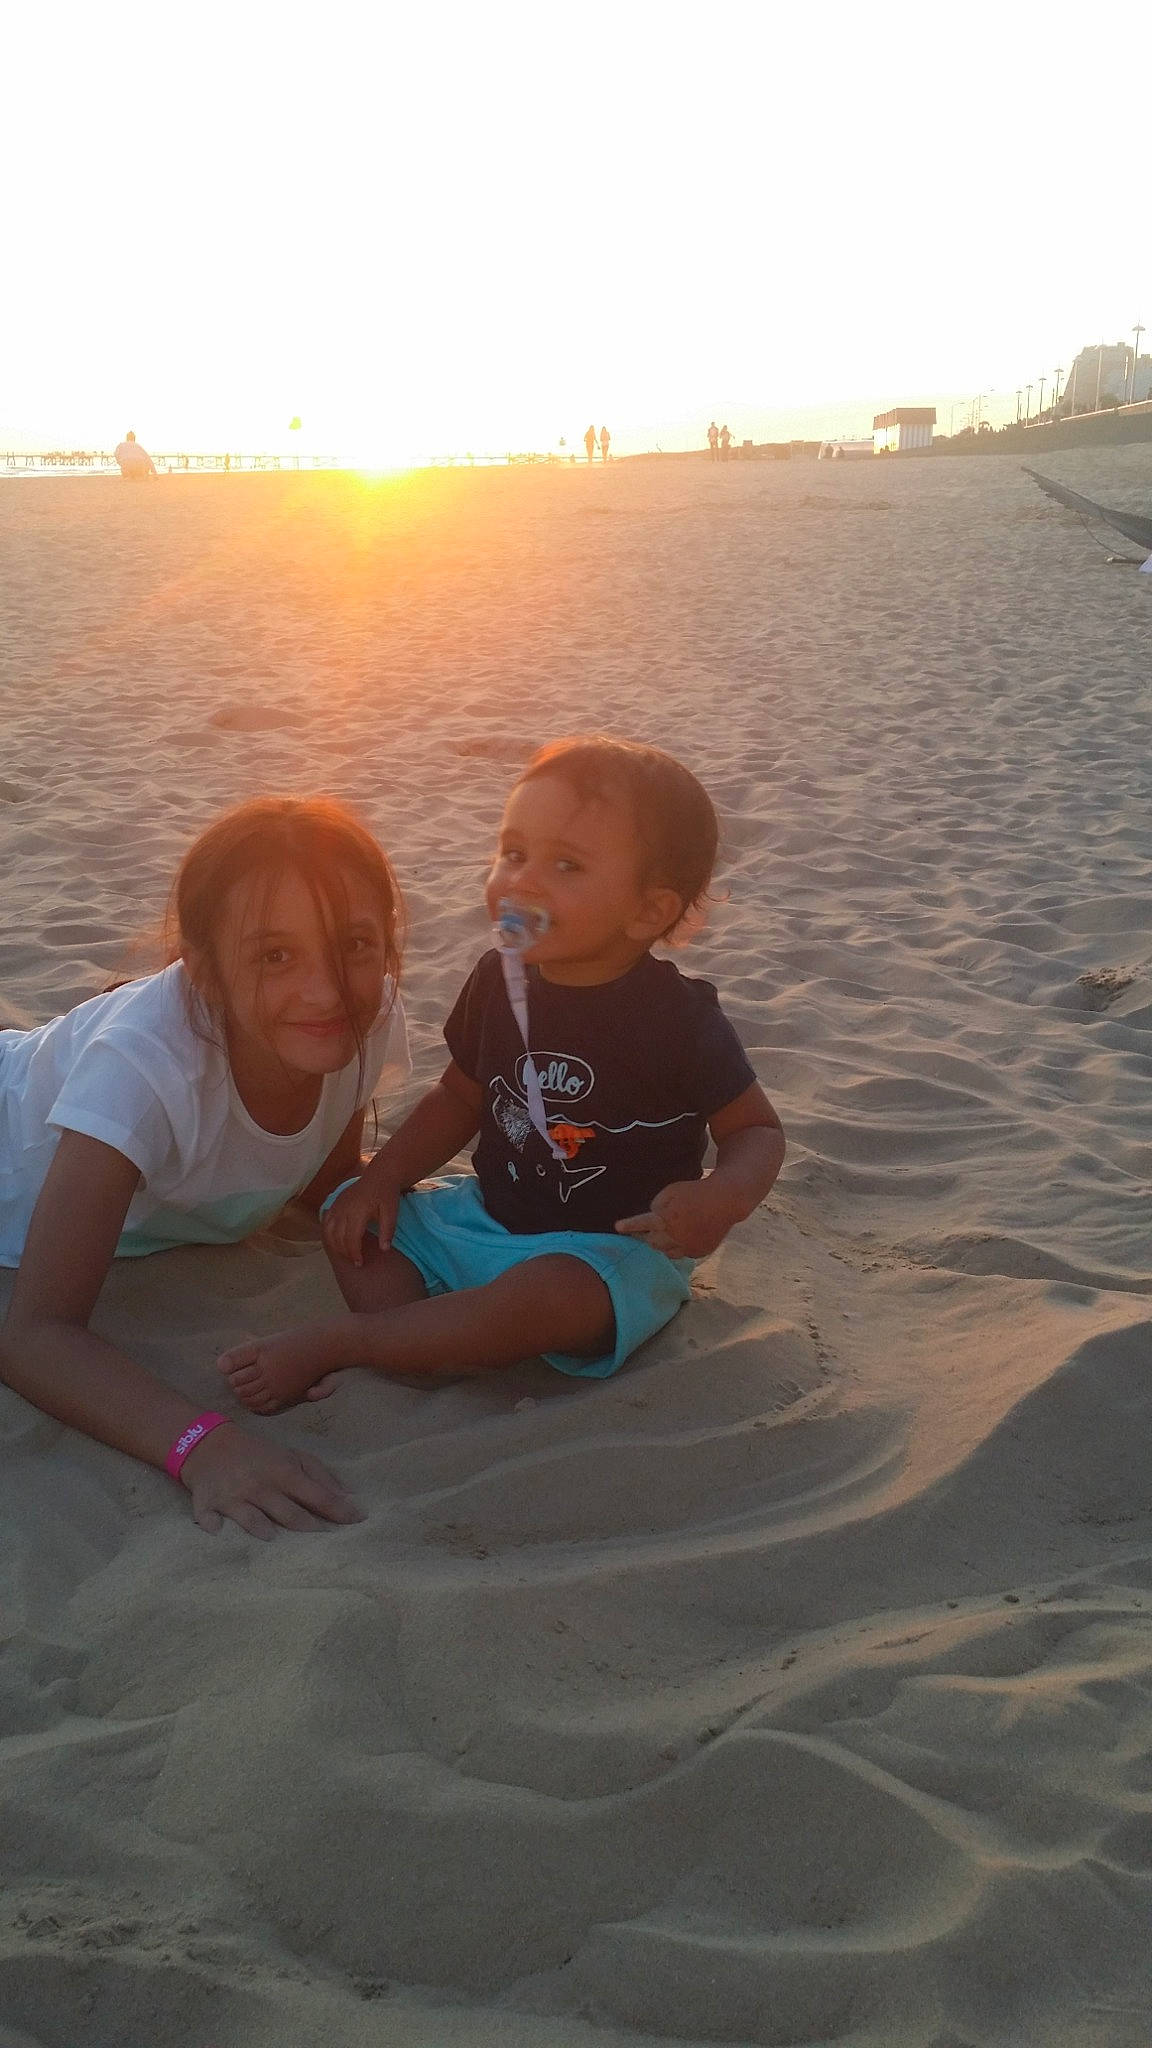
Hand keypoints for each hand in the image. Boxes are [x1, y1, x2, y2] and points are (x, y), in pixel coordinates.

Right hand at [180, 1422, 363, 1539]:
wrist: (210, 1444)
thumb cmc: (259, 1454)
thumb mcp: (292, 1456)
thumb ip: (320, 1475)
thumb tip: (348, 1497)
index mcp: (284, 1473)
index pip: (317, 1496)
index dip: (339, 1510)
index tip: (359, 1521)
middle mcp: (261, 1486)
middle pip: (290, 1515)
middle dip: (310, 1529)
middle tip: (328, 1544)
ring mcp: (233, 1496)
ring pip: (253, 1520)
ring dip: (264, 1530)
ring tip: (276, 1541)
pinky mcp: (207, 1503)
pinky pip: (208, 1518)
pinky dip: (212, 1524)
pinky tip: (217, 1531)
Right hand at [321, 1167, 400, 1266]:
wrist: (380, 1175)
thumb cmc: (386, 1194)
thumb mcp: (392, 1212)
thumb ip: (388, 1231)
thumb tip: (384, 1250)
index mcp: (358, 1211)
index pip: (351, 1238)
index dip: (354, 1253)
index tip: (360, 1264)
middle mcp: (344, 1209)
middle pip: (338, 1237)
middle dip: (344, 1253)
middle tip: (354, 1262)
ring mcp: (337, 1205)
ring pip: (328, 1231)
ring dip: (334, 1245)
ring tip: (344, 1255)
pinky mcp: (335, 1203)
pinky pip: (325, 1221)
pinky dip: (327, 1233)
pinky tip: (334, 1241)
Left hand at [615, 1178, 740, 1260]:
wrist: (725, 1201)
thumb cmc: (696, 1192)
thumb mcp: (671, 1191)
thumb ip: (658, 1205)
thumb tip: (652, 1218)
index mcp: (666, 1218)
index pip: (642, 1224)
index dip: (629, 1226)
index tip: (617, 1228)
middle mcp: (675, 1236)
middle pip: (652, 1242)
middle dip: (646, 1236)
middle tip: (644, 1231)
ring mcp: (688, 1246)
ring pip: (665, 1251)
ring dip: (660, 1243)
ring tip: (662, 1234)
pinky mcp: (699, 1252)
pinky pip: (681, 1253)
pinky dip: (676, 1247)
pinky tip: (679, 1238)